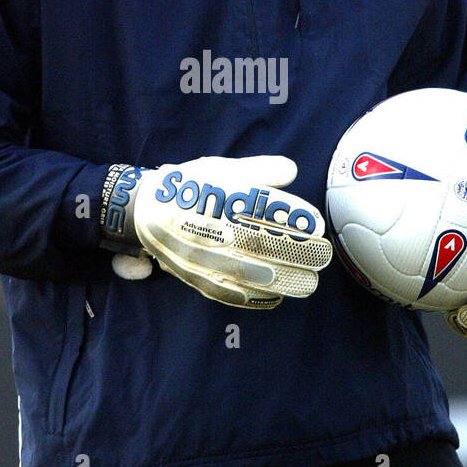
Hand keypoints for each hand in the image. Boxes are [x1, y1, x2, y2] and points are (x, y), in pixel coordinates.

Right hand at [101, 156, 332, 307]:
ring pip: (245, 273)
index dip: (289, 219)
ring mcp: (199, 256)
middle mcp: (206, 228)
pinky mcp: (195, 276)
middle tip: (322, 257)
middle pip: (257, 244)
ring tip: (309, 282)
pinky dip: (254, 297)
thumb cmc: (190, 186)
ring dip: (281, 280)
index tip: (317, 225)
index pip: (260, 210)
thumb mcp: (221, 168)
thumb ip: (257, 171)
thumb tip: (290, 170)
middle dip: (293, 253)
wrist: (144, 211)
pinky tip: (277, 297)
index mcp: (214, 198)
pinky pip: (227, 291)